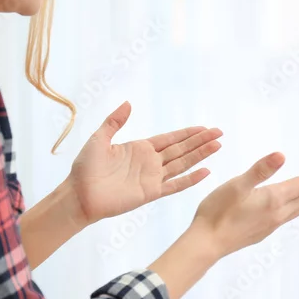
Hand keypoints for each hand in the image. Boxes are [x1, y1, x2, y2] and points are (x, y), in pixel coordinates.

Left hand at [67, 101, 221, 224]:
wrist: (79, 195)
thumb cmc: (85, 168)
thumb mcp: (99, 139)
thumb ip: (114, 122)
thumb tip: (128, 103)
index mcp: (140, 148)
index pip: (170, 138)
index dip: (187, 133)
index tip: (204, 127)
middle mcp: (150, 162)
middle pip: (181, 149)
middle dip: (200, 141)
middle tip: (219, 133)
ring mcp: (152, 178)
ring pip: (182, 164)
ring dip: (200, 155)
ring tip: (218, 146)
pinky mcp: (150, 193)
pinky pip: (175, 185)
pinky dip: (191, 179)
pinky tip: (206, 172)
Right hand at [190, 152, 298, 258]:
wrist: (207, 243)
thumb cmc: (218, 212)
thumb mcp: (237, 185)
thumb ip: (260, 170)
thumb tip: (282, 155)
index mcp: (274, 199)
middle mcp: (278, 213)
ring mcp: (272, 224)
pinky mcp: (263, 231)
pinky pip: (290, 215)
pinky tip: (296, 205)